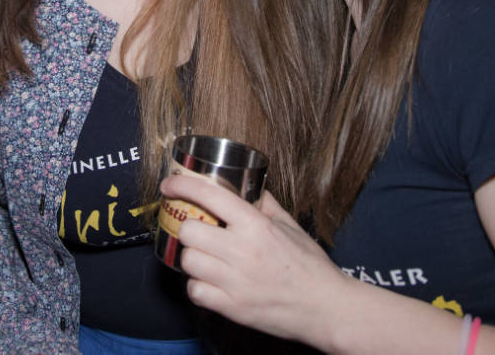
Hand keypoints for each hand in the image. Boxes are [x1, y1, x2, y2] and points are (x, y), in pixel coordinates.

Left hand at [160, 174, 343, 348]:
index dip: (182, 187)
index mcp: (256, 225)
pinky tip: (210, 282)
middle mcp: (242, 250)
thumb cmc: (310, 266)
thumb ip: (265, 204)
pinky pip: (195, 291)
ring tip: (206, 257)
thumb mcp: (290, 225)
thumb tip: (247, 187)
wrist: (325, 307)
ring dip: (192, 257)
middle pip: (189, 231)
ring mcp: (235, 281)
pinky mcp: (232, 307)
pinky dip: (198, 286)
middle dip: (188, 228)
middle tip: (198, 231)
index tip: (169, 186)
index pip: (209, 196)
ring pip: (188, 261)